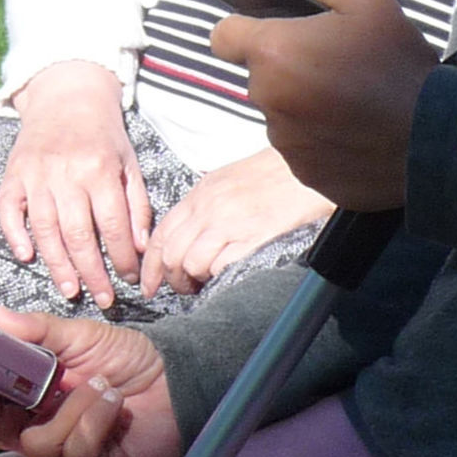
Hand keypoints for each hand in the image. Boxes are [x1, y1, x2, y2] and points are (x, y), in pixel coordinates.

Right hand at [0, 61, 152, 309]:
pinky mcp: (13, 174)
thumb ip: (136, 204)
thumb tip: (139, 247)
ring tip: (71, 291)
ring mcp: (36, 174)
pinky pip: (9, 210)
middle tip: (104, 300)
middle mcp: (67, 174)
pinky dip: (16, 235)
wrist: (66, 96)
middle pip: (79, 235)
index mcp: (101, 170)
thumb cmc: (103, 135)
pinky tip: (27, 257)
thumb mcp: (130, 163)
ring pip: (46, 230)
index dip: (122, 258)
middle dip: (93, 273)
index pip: (114, 226)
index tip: (128, 280)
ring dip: (58, 265)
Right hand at [0, 311, 180, 456]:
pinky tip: (114, 402)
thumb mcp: (79, 336)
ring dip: (68, 408)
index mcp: (24, 390)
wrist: (178, 379)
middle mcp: (36, 423)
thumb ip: (34, 331)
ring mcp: (62, 450)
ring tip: (99, 383)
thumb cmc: (128, 359)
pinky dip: (94, 420)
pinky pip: (73, 452)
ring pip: (34, 442)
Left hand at [139, 145, 331, 297]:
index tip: (150, 283)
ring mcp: (230, 222)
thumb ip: (205, 204)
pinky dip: (219, 277)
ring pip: (191, 263)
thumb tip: (188, 235)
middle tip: (183, 288)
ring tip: (208, 283)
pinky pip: (221, 267)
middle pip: (171, 253)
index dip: (151, 264)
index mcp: (201, 193)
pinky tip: (228, 274)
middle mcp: (210, 207)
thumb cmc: (275, 173)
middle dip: (172, 279)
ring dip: (196, 280)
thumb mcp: (229, 179)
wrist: (307, 168)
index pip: (162, 233)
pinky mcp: (253, 237)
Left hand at [211, 0, 436, 213]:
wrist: (433, 136)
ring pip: (280, 114)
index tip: (274, 30)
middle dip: (285, 67)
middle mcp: (267, 100)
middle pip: (259, 76)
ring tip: (349, 101)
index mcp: (274, 53)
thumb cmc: (398, 62)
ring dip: (302, 105)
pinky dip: (319, 139)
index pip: (223, 37)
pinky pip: (301, 148)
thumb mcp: (366, 3)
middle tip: (333, 63)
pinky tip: (354, 131)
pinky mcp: (304, 173)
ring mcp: (284, 142)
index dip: (243, 29)